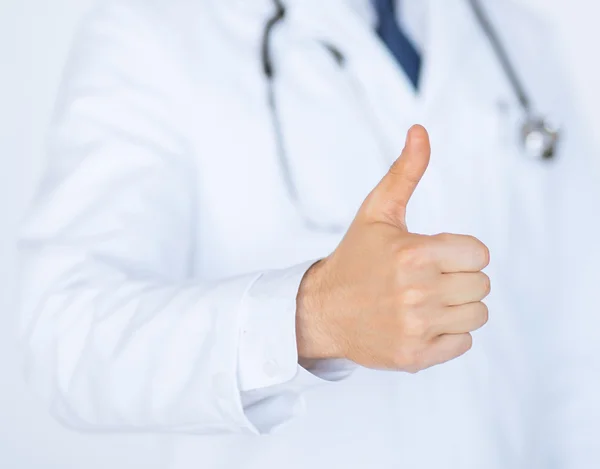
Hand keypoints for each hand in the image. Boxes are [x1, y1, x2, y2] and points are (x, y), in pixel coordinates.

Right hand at [296, 125, 489, 372]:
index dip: (459, 252)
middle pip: (481, 285)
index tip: (433, 255)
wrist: (322, 310)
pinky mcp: (415, 356)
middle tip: (426, 278)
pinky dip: (449, 334)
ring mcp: (416, 327)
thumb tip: (420, 130)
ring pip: (477, 315)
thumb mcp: (376, 212)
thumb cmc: (354, 258)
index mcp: (413, 254)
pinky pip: (463, 343)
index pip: (479, 254)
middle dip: (458, 278)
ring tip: (425, 300)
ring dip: (457, 306)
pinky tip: (422, 322)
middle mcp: (417, 292)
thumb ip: (405, 172)